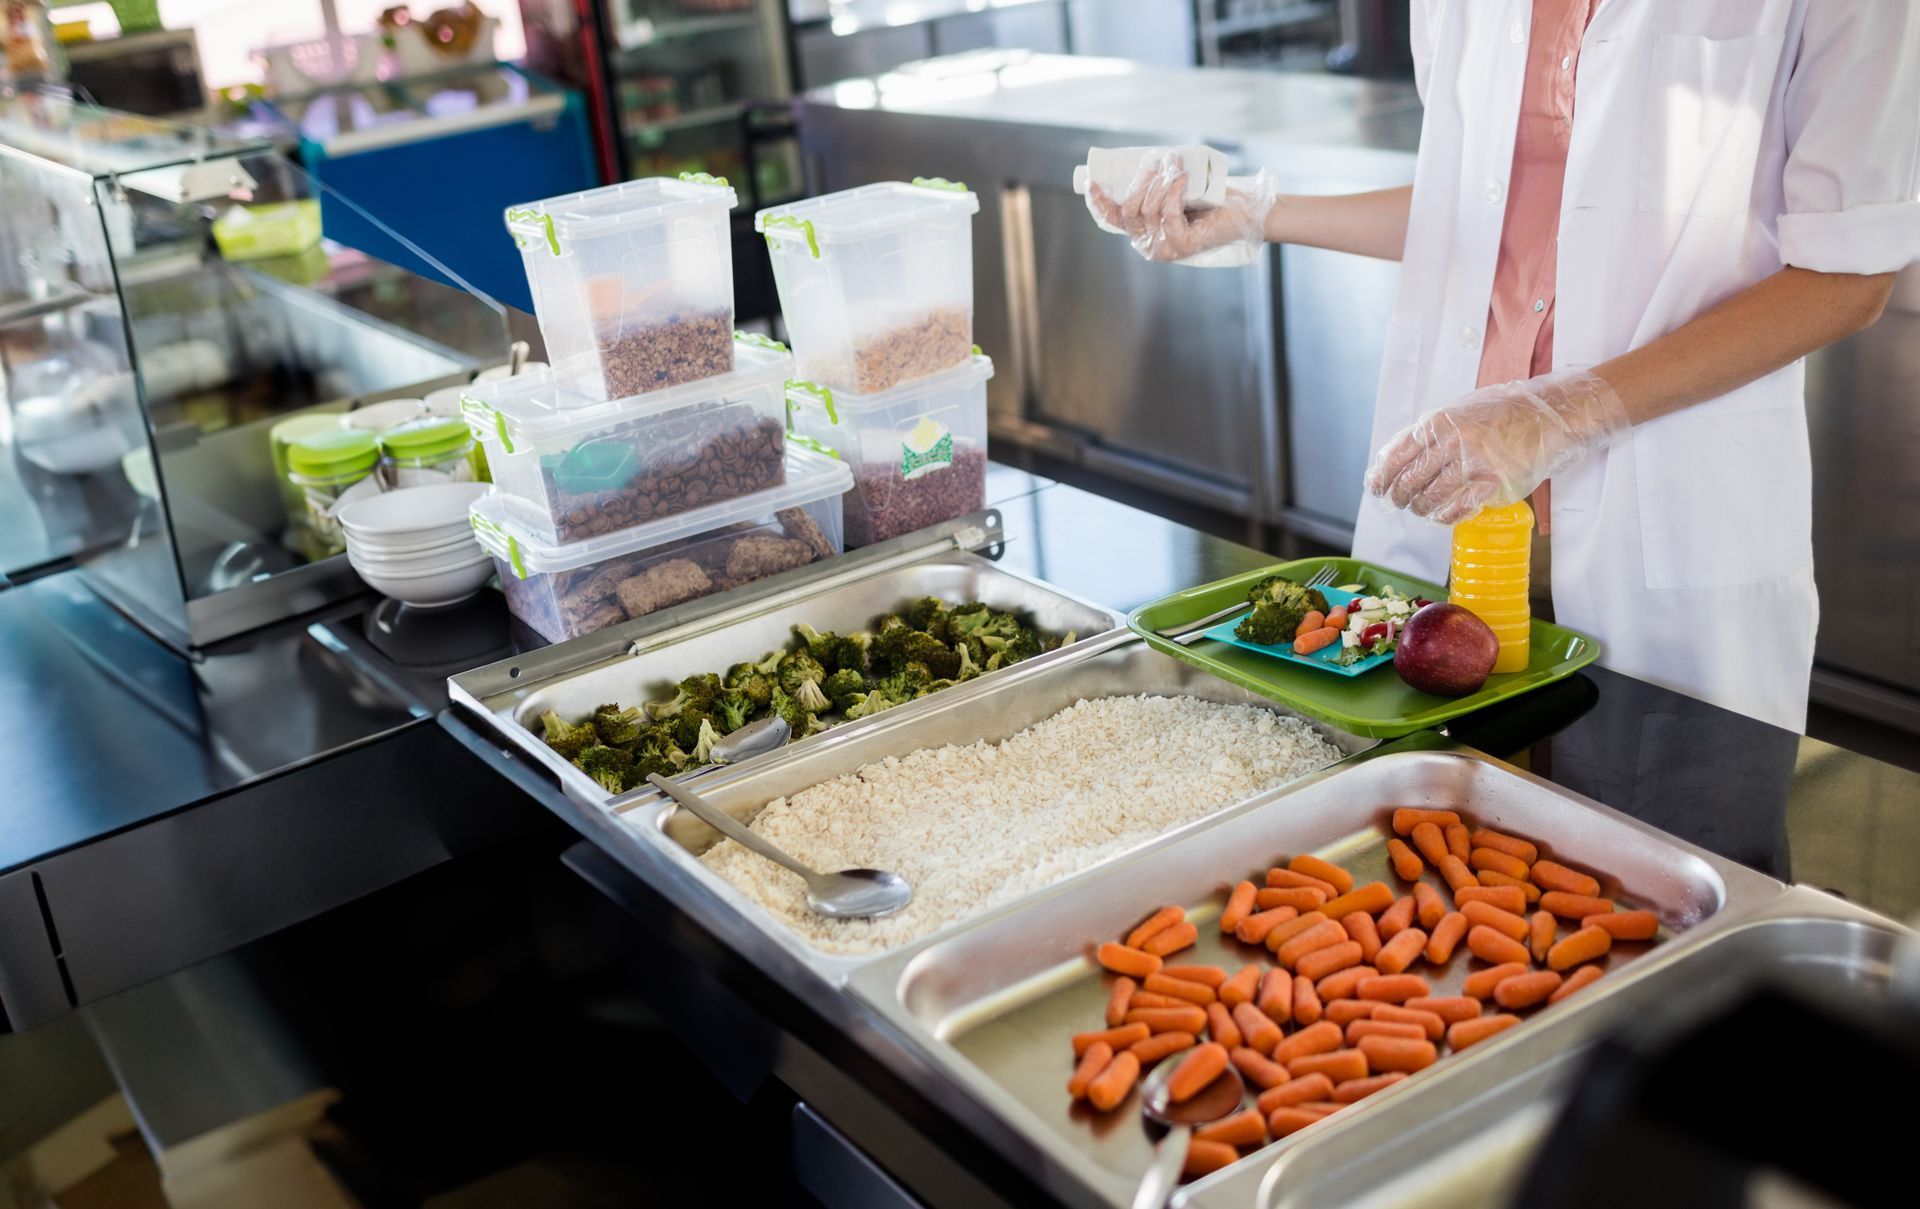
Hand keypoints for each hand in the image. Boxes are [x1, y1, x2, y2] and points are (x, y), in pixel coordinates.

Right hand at [1086, 153, 1275, 265]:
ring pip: (1147, 211)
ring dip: (1159, 183)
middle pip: (1129, 212)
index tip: (1093, 182)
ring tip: (1173, 165)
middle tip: (1156, 163)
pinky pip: (1168, 214)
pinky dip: (1174, 192)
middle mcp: (1150, 245)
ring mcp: (1165, 249)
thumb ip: (1156, 184)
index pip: (1114, 219)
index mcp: (1143, 232)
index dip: (1100, 202)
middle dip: (1140, 184)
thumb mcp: (1174, 188)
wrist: (1242, 210)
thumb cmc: (1209, 198)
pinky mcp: (1182, 246)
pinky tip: (1181, 179)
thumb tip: (1141, 162)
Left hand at [1365, 368, 1630, 524]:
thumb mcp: (1462, 411)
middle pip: (1410, 480)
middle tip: (1400, 502)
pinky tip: (1441, 516)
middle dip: (1399, 496)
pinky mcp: (1495, 484)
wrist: (1552, 414)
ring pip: (1431, 497)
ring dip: (1421, 508)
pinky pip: (1458, 509)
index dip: (1382, 476)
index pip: (1397, 454)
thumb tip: (1396, 458)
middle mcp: (1453, 442)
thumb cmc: (1505, 413)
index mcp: (1440, 422)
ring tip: (1421, 509)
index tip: (1376, 488)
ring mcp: (1474, 463)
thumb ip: (1432, 433)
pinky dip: (1444, 517)